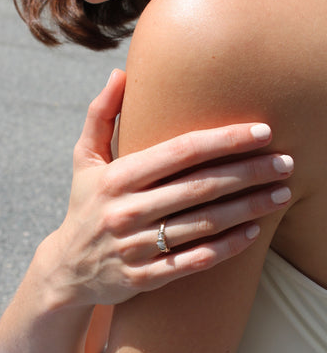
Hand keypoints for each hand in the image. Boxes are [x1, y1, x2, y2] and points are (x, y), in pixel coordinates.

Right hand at [50, 69, 292, 305]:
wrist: (67, 270)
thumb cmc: (84, 206)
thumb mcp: (83, 160)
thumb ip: (100, 116)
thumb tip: (119, 73)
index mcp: (115, 178)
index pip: (180, 151)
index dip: (224, 139)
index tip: (262, 131)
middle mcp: (126, 211)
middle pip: (200, 187)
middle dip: (249, 172)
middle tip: (286, 162)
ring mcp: (135, 248)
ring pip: (204, 224)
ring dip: (248, 208)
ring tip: (282, 194)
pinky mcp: (144, 279)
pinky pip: (195, 261)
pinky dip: (228, 248)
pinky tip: (253, 233)